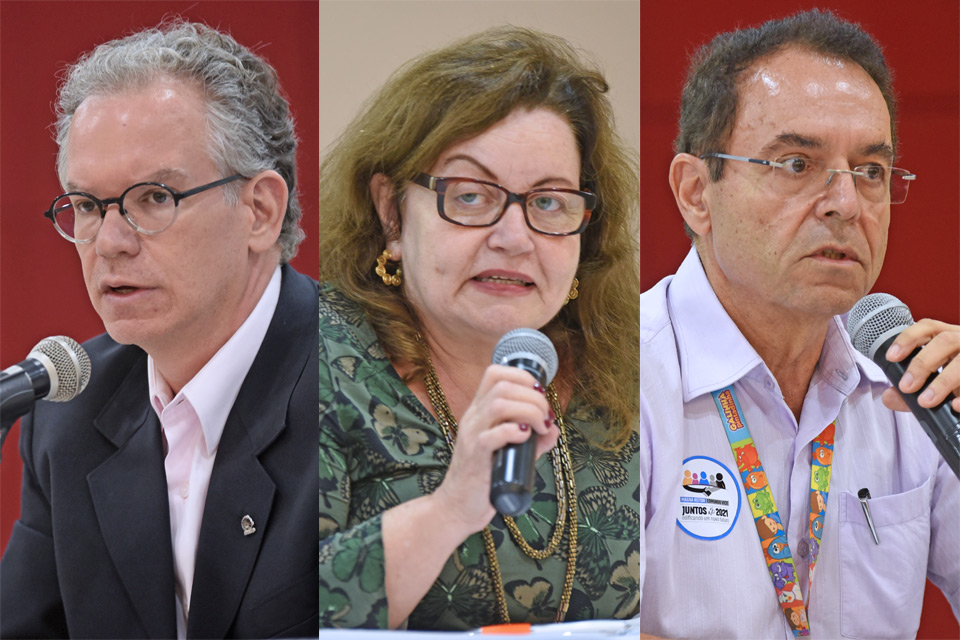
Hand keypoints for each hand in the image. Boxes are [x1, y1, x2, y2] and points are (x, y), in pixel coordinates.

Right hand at [430, 364, 558, 536]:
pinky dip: (514, 431)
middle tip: (545, 417)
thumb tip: (554, 429)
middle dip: (533, 396)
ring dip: (528, 411)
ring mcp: (472, 435)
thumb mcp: (510, 453)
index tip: (539, 394)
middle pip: (502, 385)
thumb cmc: (483, 479)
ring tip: (539, 427)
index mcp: (479, 411)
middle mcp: (473, 417)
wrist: (457, 507)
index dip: (522, 376)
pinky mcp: (475, 455)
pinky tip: (525, 438)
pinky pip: (493, 434)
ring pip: (499, 404)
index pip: (495, 373)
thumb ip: (532, 441)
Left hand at [882, 318, 959, 412]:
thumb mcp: (935, 383)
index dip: (908, 338)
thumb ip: (913, 390)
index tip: (891, 357)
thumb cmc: (958, 381)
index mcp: (949, 337)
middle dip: (922, 364)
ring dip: (943, 381)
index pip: (928, 327)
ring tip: (926, 401)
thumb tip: (889, 397)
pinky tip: (955, 406)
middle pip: (945, 341)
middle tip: (906, 387)